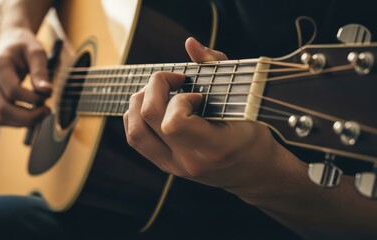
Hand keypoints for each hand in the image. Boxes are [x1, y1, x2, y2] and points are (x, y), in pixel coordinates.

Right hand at [0, 28, 50, 126]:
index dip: (32, 98)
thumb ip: (40, 71)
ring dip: (22, 122)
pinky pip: (2, 116)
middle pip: (3, 109)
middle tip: (46, 111)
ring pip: (0, 117)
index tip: (48, 95)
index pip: (13, 91)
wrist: (10, 40)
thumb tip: (46, 90)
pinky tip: (32, 114)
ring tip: (40, 114)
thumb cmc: (24, 44)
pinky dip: (18, 120)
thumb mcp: (36, 51)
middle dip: (28, 116)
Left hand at [124, 37, 285, 197]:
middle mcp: (188, 161)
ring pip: (134, 130)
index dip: (179, 99)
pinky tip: (156, 106)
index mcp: (213, 148)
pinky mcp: (164, 165)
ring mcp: (173, 166)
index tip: (197, 95)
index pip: (174, 123)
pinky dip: (137, 115)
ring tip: (161, 92)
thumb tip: (189, 43)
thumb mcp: (244, 100)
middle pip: (148, 118)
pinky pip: (136, 138)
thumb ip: (217, 66)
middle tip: (175, 81)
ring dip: (140, 101)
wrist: (251, 171)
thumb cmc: (251, 133)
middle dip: (156, 87)